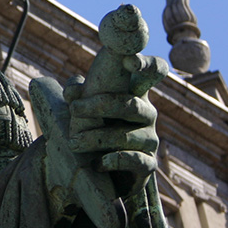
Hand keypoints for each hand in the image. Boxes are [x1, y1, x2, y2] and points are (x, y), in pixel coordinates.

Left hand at [63, 51, 167, 197]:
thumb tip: (73, 91)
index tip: (129, 61)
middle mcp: (146, 113)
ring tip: (74, 142)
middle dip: (99, 105)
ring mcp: (149, 139)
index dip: (147, 64)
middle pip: (131, 105)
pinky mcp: (148, 164)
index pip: (154, 71)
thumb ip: (77, 92)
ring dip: (96, 137)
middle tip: (74, 109)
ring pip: (126, 135)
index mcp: (134, 92)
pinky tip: (97, 163)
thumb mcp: (82, 105)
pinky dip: (113, 161)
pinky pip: (136, 161)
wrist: (101, 167)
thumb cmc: (93, 125)